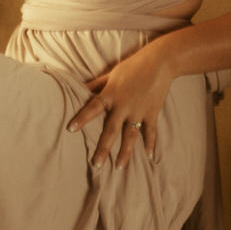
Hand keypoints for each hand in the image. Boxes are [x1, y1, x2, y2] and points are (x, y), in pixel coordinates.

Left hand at [67, 42, 173, 168]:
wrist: (160, 62)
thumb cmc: (133, 66)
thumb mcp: (112, 74)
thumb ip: (96, 84)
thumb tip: (79, 88)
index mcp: (111, 94)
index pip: (92, 108)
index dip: (82, 118)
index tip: (70, 129)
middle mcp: (123, 105)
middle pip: (111, 130)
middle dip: (103, 148)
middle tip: (96, 164)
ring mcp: (139, 111)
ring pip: (130, 136)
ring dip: (125, 152)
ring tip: (118, 167)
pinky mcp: (152, 113)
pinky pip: (150, 131)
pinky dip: (151, 144)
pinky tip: (149, 157)